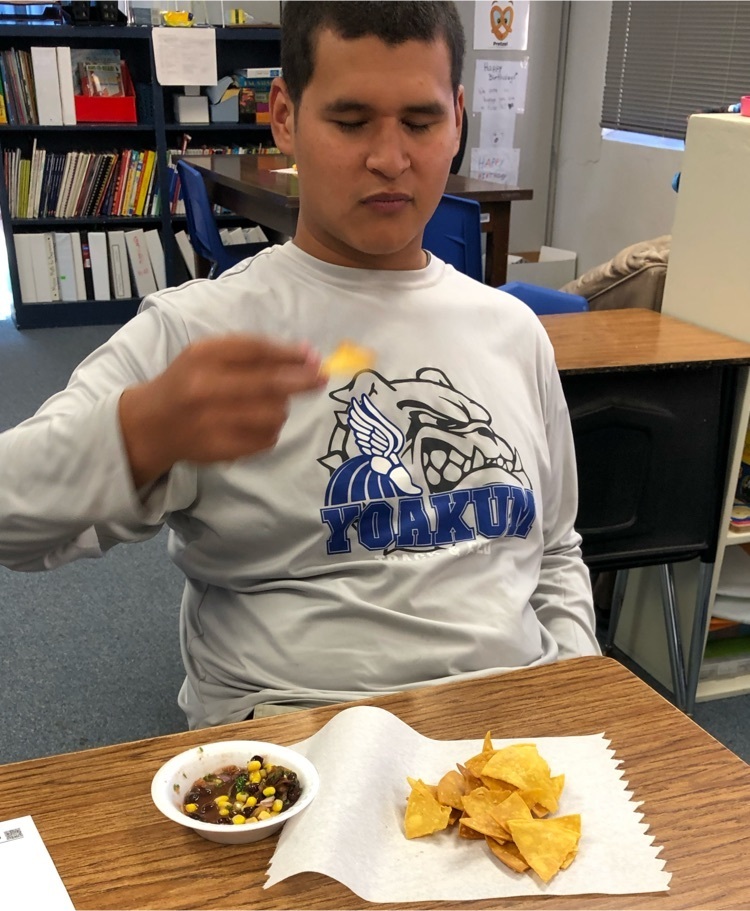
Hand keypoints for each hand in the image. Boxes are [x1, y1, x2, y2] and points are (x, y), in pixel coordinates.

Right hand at [118, 335, 325, 487]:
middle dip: (302, 381)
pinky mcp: (220, 449)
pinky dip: (271, 431)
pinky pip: (266, 440)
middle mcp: (204, 388)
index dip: (289, 354)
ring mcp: (212, 422)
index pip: (256, 351)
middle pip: (269, 384)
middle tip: (320, 379)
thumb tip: (306, 354)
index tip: (313, 356)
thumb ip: (252, 352)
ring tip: (271, 405)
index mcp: (202, 356)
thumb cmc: (187, 382)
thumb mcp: (208, 355)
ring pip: (273, 414)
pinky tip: (257, 425)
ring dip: (282, 409)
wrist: (151, 424)